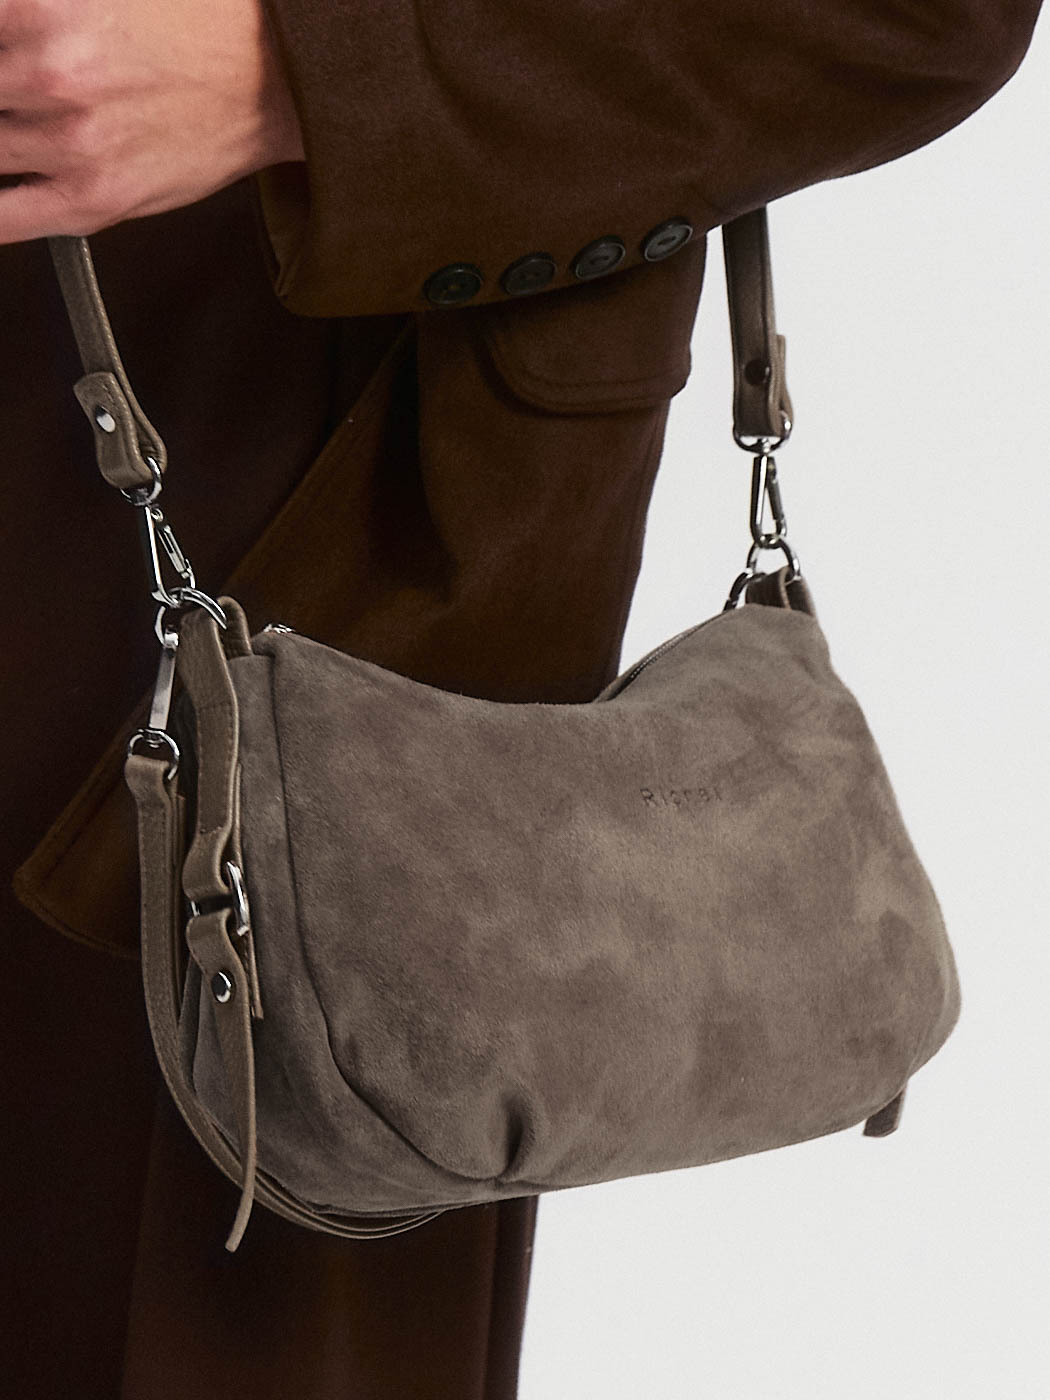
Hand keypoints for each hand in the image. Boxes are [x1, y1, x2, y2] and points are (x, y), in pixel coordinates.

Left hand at [0, 0, 304, 242]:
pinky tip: (2, 193)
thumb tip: (7, 36)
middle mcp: (50, 78)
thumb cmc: (196, 26)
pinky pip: (4, 221)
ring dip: (5, 141)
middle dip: (2, 100)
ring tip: (32, 129)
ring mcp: (71, 144)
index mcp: (40, 9)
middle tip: (20, 99)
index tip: (2, 69)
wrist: (270, 80)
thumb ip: (29, 15)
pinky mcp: (94, 199)